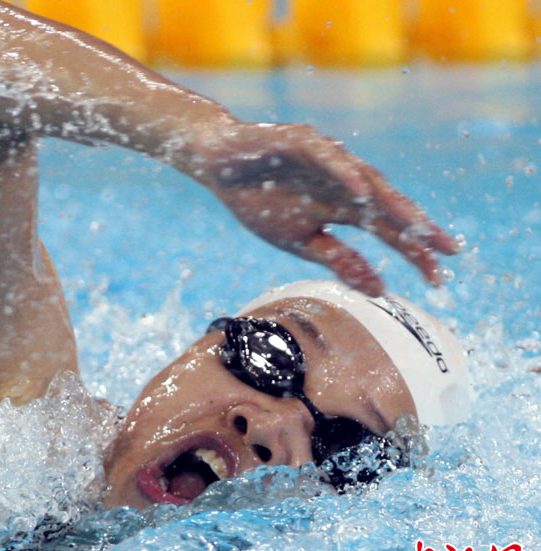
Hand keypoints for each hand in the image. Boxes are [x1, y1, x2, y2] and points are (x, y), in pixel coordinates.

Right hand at [200, 122, 458, 295]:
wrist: (219, 166)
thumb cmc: (259, 200)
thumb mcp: (300, 241)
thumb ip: (339, 260)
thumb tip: (380, 290)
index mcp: (344, 208)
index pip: (388, 231)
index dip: (413, 253)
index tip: (438, 281)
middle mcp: (344, 183)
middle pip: (388, 206)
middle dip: (417, 227)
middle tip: (449, 250)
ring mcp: (327, 160)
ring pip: (366, 179)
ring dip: (390, 201)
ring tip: (415, 224)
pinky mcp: (301, 142)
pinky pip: (327, 157)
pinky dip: (343, 171)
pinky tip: (359, 189)